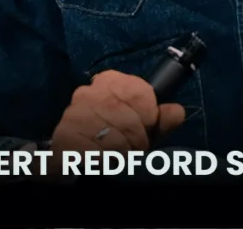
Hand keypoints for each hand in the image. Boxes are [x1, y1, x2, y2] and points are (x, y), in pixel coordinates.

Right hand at [46, 69, 185, 173]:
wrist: (74, 161)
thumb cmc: (113, 139)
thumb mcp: (141, 128)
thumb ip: (161, 120)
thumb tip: (177, 112)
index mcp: (109, 81)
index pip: (140, 92)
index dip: (149, 114)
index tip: (147, 126)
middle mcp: (88, 93)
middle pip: (129, 117)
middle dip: (137, 138)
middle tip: (132, 148)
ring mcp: (74, 114)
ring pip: (114, 137)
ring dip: (122, 152)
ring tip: (118, 155)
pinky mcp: (65, 137)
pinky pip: (97, 152)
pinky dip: (106, 161)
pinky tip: (103, 161)